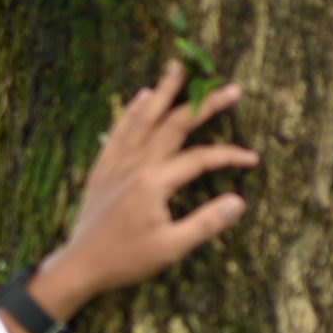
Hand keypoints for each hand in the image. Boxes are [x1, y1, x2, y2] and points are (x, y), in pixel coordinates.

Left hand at [30, 59, 256, 322]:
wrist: (80, 264)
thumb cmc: (126, 259)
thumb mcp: (171, 248)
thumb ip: (206, 223)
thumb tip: (238, 202)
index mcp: (154, 182)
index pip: (200, 159)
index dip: (229, 155)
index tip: (252, 158)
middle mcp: (135, 164)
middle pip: (174, 124)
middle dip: (204, 104)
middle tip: (228, 87)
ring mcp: (117, 163)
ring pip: (143, 118)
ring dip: (162, 92)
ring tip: (176, 68)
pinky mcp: (103, 168)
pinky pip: (118, 131)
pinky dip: (131, 112)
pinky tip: (140, 97)